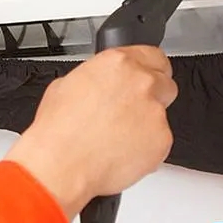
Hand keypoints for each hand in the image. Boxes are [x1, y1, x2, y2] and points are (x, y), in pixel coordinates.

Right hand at [4, 46, 177, 220]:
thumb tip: (101, 84)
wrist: (60, 166)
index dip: (150, 69)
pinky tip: (122, 153)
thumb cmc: (58, 132)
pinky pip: (160, 141)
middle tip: (131, 113)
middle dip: (152, 96)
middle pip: (164, 83)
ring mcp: (155, 110)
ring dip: (147, 124)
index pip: (154, 56)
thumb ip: (97, 78)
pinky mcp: (162, 138)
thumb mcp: (66, 86)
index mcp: (118, 63)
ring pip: (162, 115)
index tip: (148, 78)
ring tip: (117, 138)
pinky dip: (146, 148)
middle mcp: (141, 82)